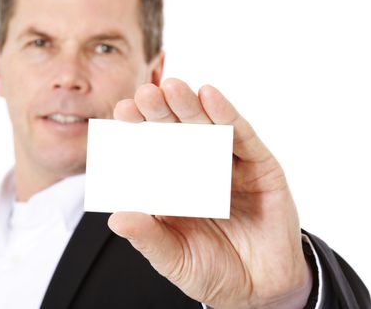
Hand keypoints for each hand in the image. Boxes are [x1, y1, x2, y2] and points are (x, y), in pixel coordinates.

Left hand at [108, 79, 312, 308]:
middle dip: (160, 110)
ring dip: (190, 105)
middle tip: (146, 95)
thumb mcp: (173, 257)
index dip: (136, 129)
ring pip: (207, 126)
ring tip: (173, 88)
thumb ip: (147, 237)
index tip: (123, 111)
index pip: (149, 149)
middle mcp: (197, 168)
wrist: (262, 289)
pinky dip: (227, 114)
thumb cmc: (213, 271)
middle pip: (176, 130)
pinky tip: (210, 96)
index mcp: (172, 185)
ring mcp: (228, 164)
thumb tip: (116, 218)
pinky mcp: (259, 165)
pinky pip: (242, 136)